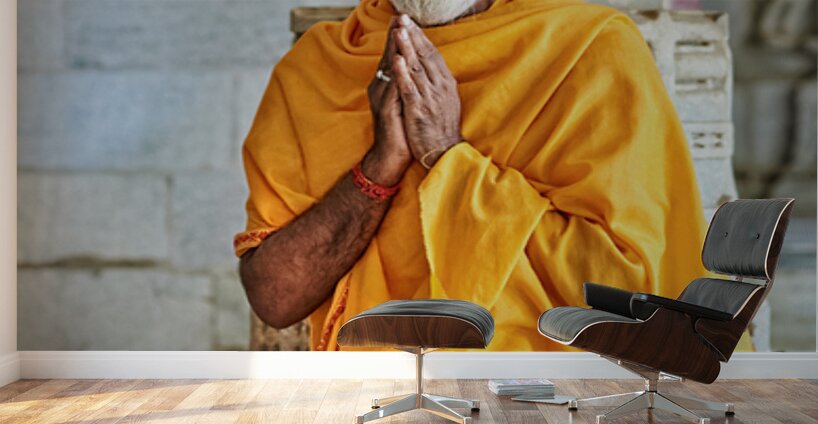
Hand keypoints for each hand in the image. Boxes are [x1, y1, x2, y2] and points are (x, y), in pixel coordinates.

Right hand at [362, 16, 412, 186]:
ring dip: (395, 49)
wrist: (390, 157)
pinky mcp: (387, 111)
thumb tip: (412, 67)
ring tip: (400, 31)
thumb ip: (404, 85)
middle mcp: (381, 89)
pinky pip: (392, 89)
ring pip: (389, 69)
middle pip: (389, 57)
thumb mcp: (402, 103)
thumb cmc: (399, 131)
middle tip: (401, 17)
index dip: (398, 38)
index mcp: (386, 85)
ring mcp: (382, 99)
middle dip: (395, 37)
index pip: (393, 56)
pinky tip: (400, 62)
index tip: (404, 20)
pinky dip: (397, 75)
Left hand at [392, 14, 461, 168]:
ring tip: (399, 31)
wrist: (443, 153)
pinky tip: (397, 60)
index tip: (411, 23)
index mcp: (446, 83)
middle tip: (403, 19)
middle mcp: (440, 87)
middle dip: (413, 36)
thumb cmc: (441, 128)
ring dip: (407, 49)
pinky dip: (403, 74)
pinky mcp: (419, 111)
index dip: (421, 37)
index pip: (433, 54)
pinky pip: (410, 89)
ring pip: (417, 69)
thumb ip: (437, 82)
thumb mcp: (445, 100)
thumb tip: (430, 65)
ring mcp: (430, 98)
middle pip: (425, 56)